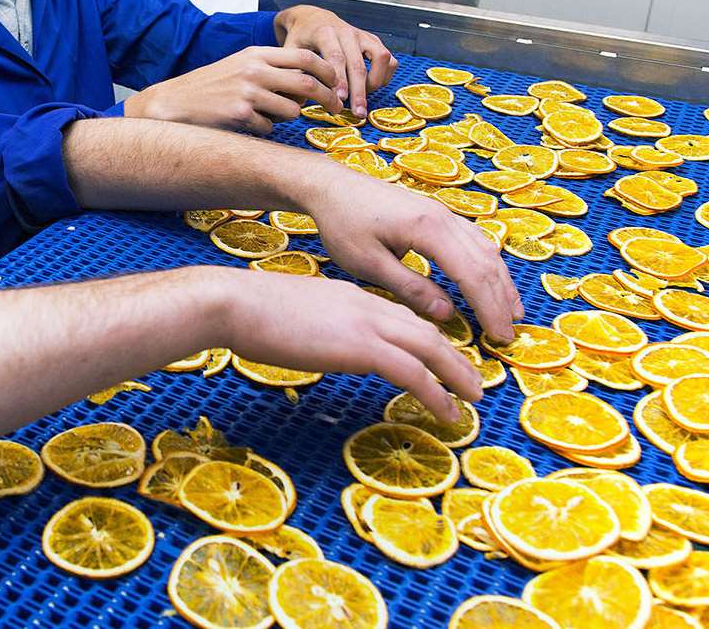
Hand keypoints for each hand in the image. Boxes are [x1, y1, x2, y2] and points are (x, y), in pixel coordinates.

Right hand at [126, 46, 339, 133]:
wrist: (174, 102)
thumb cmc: (210, 86)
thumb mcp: (240, 65)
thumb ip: (271, 68)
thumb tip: (307, 80)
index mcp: (257, 54)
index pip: (306, 57)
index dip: (328, 71)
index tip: (336, 83)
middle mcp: (255, 70)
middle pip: (308, 84)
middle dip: (327, 98)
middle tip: (333, 108)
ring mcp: (248, 92)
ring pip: (292, 110)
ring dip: (289, 116)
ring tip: (270, 115)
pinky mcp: (240, 115)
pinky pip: (269, 127)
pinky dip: (264, 129)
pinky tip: (247, 123)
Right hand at [225, 272, 481, 422]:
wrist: (237, 304)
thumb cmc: (251, 312)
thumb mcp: (298, 314)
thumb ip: (321, 326)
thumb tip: (326, 345)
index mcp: (351, 296)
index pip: (401, 316)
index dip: (426, 339)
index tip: (439, 358)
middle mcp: (367, 304)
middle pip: (426, 329)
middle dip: (454, 356)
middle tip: (472, 381)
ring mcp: (367, 323)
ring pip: (430, 347)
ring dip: (456, 374)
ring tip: (472, 398)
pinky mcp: (362, 346)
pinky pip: (413, 371)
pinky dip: (436, 393)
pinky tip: (447, 412)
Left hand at [273, 5, 395, 117]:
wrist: (312, 18)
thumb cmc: (300, 38)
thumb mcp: (291, 50)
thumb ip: (294, 71)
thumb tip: (298, 98)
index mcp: (324, 33)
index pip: (336, 57)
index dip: (340, 80)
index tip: (340, 99)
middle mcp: (347, 32)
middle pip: (358, 63)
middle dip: (359, 91)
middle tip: (358, 113)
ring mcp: (362, 35)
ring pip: (381, 57)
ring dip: (375, 81)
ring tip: (364, 98)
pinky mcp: (373, 40)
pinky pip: (389, 58)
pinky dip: (385, 75)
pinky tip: (372, 87)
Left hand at [298, 162, 522, 344]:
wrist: (331, 186)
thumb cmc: (342, 223)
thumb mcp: (369, 263)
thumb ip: (410, 288)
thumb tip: (447, 313)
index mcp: (428, 228)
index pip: (472, 274)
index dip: (489, 308)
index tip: (499, 337)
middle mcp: (443, 217)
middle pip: (486, 261)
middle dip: (500, 300)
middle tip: (509, 334)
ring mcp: (442, 212)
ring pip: (485, 248)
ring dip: (501, 281)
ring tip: (512, 312)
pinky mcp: (436, 213)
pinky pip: (474, 239)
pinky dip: (488, 263)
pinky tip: (491, 279)